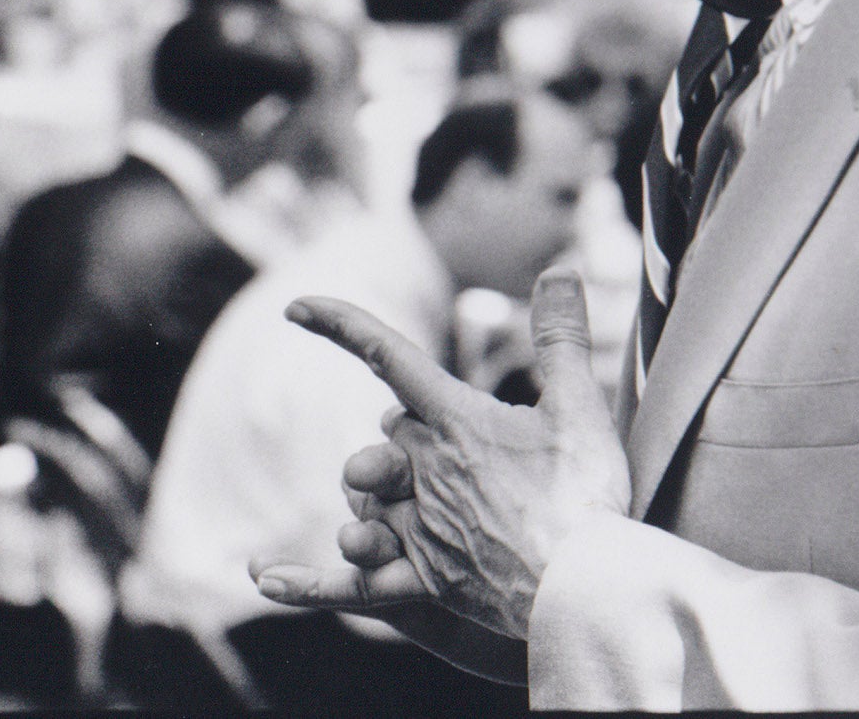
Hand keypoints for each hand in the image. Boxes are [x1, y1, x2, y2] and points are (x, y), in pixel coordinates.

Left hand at [250, 268, 627, 638]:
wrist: (592, 590)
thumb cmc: (588, 498)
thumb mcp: (581, 406)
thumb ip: (561, 336)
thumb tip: (560, 267)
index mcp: (455, 420)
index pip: (387, 354)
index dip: (340, 324)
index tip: (296, 306)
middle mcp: (426, 468)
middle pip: (391, 429)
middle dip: (415, 429)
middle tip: (475, 448)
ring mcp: (420, 526)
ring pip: (370, 492)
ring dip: (384, 487)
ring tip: (426, 497)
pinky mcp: (423, 581)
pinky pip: (354, 582)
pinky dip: (310, 582)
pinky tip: (266, 580)